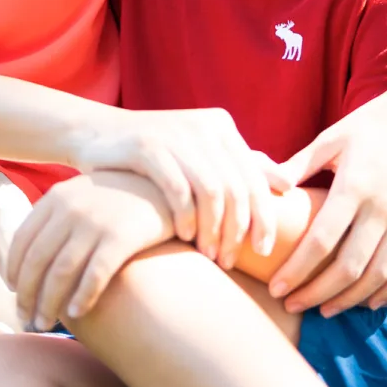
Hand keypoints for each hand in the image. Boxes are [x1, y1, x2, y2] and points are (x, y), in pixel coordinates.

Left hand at [7, 172, 174, 331]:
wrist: (165, 187)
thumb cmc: (120, 199)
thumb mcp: (83, 194)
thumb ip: (58, 216)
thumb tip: (31, 253)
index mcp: (57, 196)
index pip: (22, 239)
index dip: (14, 270)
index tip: (14, 292)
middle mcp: (71, 207)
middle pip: (37, 260)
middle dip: (28, 295)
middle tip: (26, 318)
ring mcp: (96, 221)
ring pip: (61, 272)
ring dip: (49, 303)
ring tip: (45, 324)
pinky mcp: (121, 237)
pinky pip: (95, 275)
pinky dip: (82, 297)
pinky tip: (77, 313)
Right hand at [69, 108, 284, 265]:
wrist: (98, 136)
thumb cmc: (156, 156)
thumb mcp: (201, 156)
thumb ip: (243, 166)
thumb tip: (288, 184)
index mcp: (222, 126)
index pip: (256, 177)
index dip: (264, 217)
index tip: (264, 251)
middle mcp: (204, 126)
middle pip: (237, 187)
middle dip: (238, 230)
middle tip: (230, 260)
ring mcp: (176, 133)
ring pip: (211, 190)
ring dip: (213, 229)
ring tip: (208, 254)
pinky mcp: (147, 145)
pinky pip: (178, 188)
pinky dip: (185, 217)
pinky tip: (184, 237)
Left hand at [266, 91, 386, 316]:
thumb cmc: (372, 124)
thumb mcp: (331, 138)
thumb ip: (298, 165)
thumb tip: (266, 188)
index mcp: (355, 185)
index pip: (320, 241)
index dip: (296, 271)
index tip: (275, 289)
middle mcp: (384, 207)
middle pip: (349, 267)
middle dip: (317, 294)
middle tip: (292, 306)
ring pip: (380, 276)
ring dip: (350, 300)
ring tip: (324, 310)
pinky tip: (368, 303)